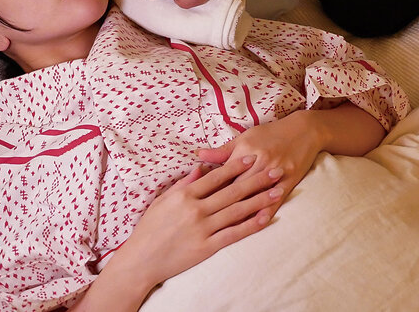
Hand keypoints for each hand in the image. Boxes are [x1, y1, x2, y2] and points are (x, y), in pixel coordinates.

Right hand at [122, 155, 282, 287]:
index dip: (235, 166)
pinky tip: (266, 218)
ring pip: (237, 211)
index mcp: (185, 195)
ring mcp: (203, 228)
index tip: (252, 157)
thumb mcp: (163, 201)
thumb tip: (200, 168)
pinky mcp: (207, 247)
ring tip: (277, 191)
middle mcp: (196, 209)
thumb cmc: (150, 229)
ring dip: (260, 200)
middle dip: (257, 179)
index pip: (216, 177)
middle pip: (232, 191)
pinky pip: (234, 234)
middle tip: (276, 170)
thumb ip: (183, 184)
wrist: (141, 260)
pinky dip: (251, 225)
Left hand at [197, 111, 323, 221]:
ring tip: (227, 228)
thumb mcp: (245, 137)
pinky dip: (267, 210)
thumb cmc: (270, 133)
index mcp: (245, 150)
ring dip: (242, 212)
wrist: (304, 130)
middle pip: (237, 187)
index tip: (198, 204)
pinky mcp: (289, 180)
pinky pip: (276, 198)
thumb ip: (223, 151)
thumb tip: (199, 157)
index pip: (224, 174)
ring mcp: (275, 172)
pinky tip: (259, 222)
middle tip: (207, 222)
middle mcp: (259, 161)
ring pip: (255, 195)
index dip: (211, 189)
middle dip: (222, 205)